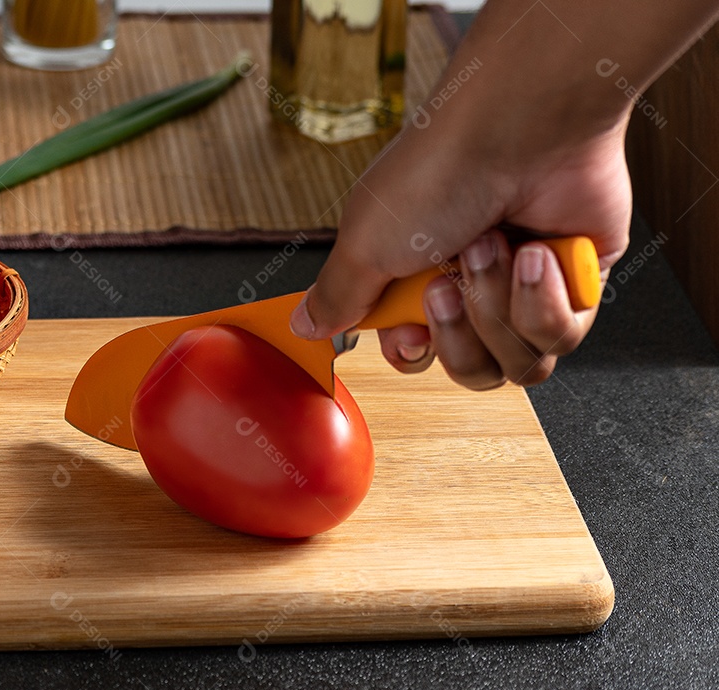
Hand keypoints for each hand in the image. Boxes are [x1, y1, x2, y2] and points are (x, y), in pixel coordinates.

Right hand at [290, 111, 631, 389]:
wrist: (521, 127)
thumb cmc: (439, 173)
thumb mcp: (364, 244)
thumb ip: (337, 296)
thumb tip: (304, 324)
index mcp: (418, 274)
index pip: (418, 350)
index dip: (416, 351)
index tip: (412, 331)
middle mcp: (474, 284)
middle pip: (471, 369)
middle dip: (458, 331)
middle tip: (448, 282)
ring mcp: (528, 286)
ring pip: (519, 361)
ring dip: (498, 306)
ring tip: (494, 246)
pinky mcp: (578, 282)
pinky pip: (561, 337)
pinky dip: (543, 300)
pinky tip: (534, 252)